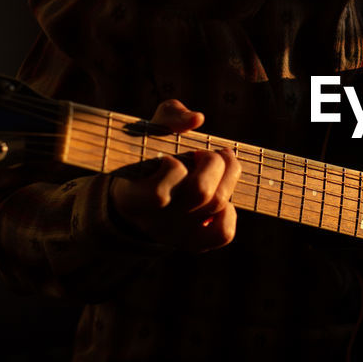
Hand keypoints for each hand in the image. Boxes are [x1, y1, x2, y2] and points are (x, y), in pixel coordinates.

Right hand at [108, 99, 240, 251]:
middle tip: (207, 153)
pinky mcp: (195, 244)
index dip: (174, 167)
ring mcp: (175, 237)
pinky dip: (229, 212)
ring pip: (217, 206)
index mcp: (132, 198)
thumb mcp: (151, 130)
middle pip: (201, 193)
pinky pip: (224, 233)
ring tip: (220, 163)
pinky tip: (219, 196)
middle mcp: (153, 223)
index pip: (158, 194)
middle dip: (213, 162)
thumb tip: (197, 119)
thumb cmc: (147, 154)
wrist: (138, 194)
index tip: (171, 155)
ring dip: (227, 176)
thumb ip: (170, 116)